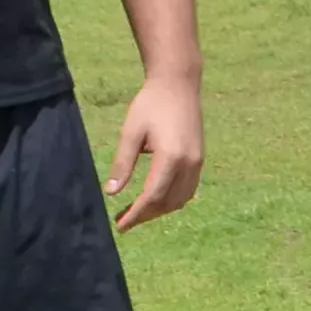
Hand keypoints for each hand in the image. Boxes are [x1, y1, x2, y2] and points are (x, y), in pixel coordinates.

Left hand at [107, 73, 203, 225]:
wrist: (178, 84)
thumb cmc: (150, 104)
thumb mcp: (130, 132)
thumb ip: (123, 163)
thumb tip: (111, 192)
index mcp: (170, 157)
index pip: (152, 196)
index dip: (135, 214)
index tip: (120, 225)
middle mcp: (188, 164)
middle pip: (168, 202)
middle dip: (146, 215)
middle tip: (124, 220)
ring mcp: (197, 162)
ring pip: (180, 199)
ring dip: (159, 210)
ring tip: (138, 212)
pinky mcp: (199, 159)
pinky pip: (188, 189)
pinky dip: (172, 200)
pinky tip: (157, 198)